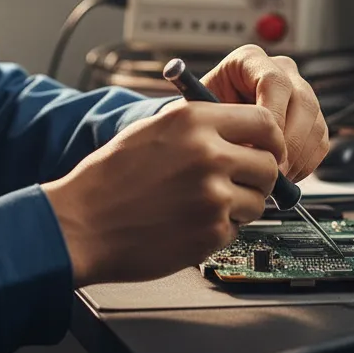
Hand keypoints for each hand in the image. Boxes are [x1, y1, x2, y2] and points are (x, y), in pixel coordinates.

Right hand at [43, 101, 279, 285]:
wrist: (83, 222)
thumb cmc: (110, 177)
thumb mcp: (153, 130)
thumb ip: (199, 126)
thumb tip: (240, 133)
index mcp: (194, 121)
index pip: (263, 122)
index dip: (270, 139)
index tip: (267, 150)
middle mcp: (209, 154)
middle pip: (269, 165)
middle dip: (258, 177)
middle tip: (236, 182)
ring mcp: (213, 195)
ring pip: (258, 200)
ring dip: (240, 205)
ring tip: (201, 203)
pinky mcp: (211, 232)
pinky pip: (237, 228)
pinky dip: (220, 228)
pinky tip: (188, 222)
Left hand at [201, 45, 328, 181]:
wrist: (211, 126)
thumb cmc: (202, 117)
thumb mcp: (204, 114)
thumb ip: (224, 124)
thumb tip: (247, 150)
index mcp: (250, 59)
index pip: (274, 82)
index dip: (271, 117)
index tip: (259, 147)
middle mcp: (281, 70)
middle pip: (302, 103)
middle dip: (287, 143)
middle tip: (271, 171)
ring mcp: (301, 92)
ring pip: (315, 125)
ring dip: (297, 157)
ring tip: (274, 177)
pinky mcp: (312, 117)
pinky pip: (319, 142)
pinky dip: (304, 163)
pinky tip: (283, 174)